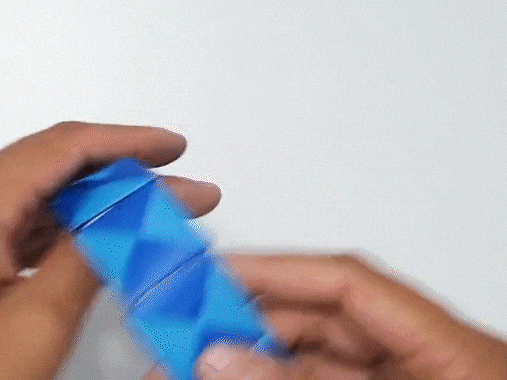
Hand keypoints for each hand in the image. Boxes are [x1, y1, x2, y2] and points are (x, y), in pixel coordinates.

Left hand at [0, 122, 221, 379]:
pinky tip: (93, 245)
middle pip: (47, 169)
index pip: (62, 148)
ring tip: (148, 220)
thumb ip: (85, 260)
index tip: (172, 149)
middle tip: (176, 194)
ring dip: (89, 208)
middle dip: (118, 180)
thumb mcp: (31, 325)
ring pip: (28, 199)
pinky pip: (6, 226)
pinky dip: (54, 233)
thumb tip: (127, 220)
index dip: (127, 145)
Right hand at [145, 254, 506, 379]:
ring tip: (194, 367)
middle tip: (187, 334)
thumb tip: (225, 358)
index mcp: (452, 353)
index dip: (280, 270)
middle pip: (325, 325)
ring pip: (313, 367)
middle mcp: (423, 368)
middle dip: (252, 326)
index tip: (216, 273)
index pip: (351, 285)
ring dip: (253, 366)